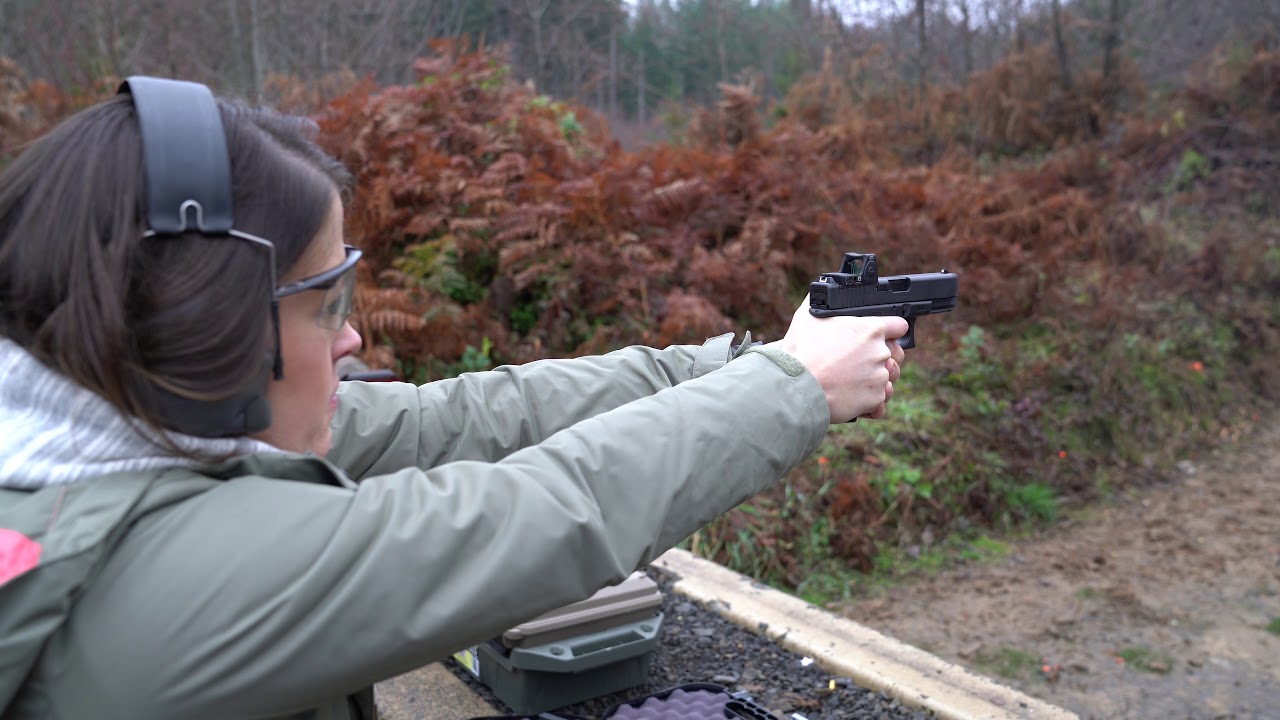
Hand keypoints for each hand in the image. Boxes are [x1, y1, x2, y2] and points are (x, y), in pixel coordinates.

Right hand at [768, 297, 907, 423]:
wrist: (795, 387)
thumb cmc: (800, 351)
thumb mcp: (808, 316)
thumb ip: (821, 302)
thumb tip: (820, 292)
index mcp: (871, 329)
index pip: (899, 325)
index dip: (892, 329)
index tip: (886, 334)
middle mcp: (880, 352)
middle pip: (895, 354)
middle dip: (881, 358)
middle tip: (860, 362)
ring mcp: (879, 377)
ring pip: (886, 378)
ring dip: (873, 379)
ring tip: (851, 381)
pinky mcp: (874, 399)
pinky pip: (879, 399)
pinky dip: (867, 399)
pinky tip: (851, 395)